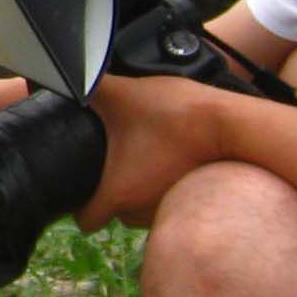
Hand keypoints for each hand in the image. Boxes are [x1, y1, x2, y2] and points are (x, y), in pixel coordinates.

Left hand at [78, 75, 223, 229]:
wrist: (231, 124)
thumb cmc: (176, 114)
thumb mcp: (122, 94)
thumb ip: (88, 86)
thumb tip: (65, 75)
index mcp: (118, 194)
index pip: (86, 221)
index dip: (79, 207)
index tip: (83, 189)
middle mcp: (140, 211)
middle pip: (115, 213)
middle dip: (112, 191)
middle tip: (115, 160)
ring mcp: (167, 208)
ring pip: (141, 208)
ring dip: (139, 189)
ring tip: (143, 156)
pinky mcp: (191, 201)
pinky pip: (167, 201)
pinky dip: (163, 186)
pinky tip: (167, 159)